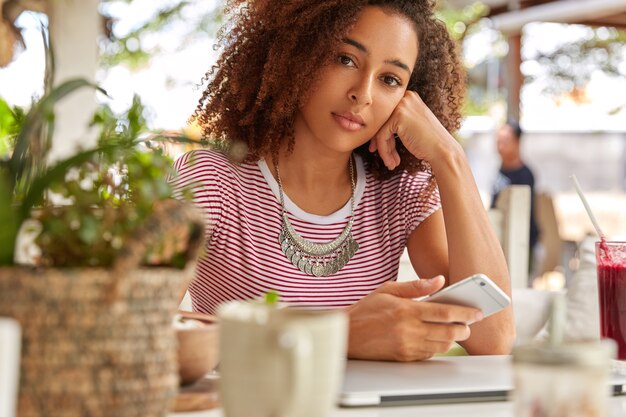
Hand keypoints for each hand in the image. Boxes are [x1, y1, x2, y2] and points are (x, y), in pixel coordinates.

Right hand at [346, 276, 481, 360]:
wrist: (347, 334)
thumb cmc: (365, 311)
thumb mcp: (388, 290)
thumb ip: (416, 286)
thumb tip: (439, 280)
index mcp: (405, 310)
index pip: (443, 312)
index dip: (464, 313)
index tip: (476, 312)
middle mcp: (408, 330)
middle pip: (448, 332)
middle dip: (463, 328)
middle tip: (468, 324)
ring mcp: (406, 345)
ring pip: (441, 345)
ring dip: (452, 339)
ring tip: (452, 330)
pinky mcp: (404, 357)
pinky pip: (429, 354)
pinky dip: (437, 346)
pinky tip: (435, 338)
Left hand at [368, 90, 455, 169]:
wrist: (443, 151)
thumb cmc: (429, 142)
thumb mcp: (412, 125)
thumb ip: (397, 122)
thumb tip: (375, 128)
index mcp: (409, 97)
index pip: (387, 115)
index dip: (383, 134)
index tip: (381, 148)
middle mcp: (405, 97)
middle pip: (382, 121)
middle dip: (381, 142)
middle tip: (385, 158)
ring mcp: (402, 106)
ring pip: (380, 130)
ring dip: (384, 150)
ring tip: (390, 163)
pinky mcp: (398, 117)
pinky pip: (382, 136)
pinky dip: (384, 151)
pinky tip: (391, 163)